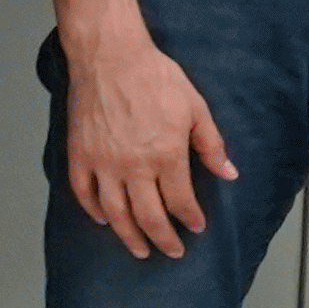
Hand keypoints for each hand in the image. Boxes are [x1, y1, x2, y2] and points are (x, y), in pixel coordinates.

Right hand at [58, 23, 236, 260]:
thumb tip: (228, 173)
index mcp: (166, 154)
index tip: (196, 227)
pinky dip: (93, 211)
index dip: (190, 219)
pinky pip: (84, 192)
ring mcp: (103, 162)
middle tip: (171, 251)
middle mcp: (134, 165)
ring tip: (139, 249)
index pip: (181, 202)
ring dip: (129, 236)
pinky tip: (104, 220)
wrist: (110, 56)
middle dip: (163, 239)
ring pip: (115, 213)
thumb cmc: (154, 77)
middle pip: (149, 217)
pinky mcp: (80, 154)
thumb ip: (211, 144)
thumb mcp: (195, 107)